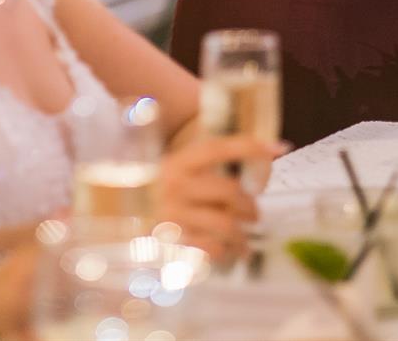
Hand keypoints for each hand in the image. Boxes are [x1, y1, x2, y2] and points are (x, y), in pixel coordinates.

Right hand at [153, 134, 284, 265]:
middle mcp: (174, 185)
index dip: (249, 146)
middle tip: (254, 215)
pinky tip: (226, 251)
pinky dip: (225, 251)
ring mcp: (173, 215)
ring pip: (226, 224)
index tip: (279, 147)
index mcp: (177, 162)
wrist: (118, 216)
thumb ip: (210, 161)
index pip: (217, 148)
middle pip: (229, 191)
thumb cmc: (159, 190)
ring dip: (243, 235)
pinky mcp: (173, 241)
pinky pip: (212, 248)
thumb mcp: (178, 168)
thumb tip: (267, 151)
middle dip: (250, 205)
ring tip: (245, 241)